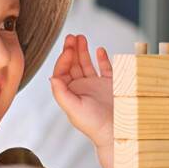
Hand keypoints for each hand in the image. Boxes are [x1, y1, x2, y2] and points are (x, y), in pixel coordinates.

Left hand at [48, 34, 114, 148]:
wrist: (116, 130)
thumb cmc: (94, 124)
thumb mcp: (73, 108)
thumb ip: (61, 92)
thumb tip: (52, 77)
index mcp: (70, 93)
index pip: (62, 71)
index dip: (64, 58)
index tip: (68, 49)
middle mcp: (81, 88)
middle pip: (73, 65)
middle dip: (72, 50)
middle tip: (72, 37)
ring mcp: (95, 85)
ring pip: (87, 64)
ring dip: (83, 51)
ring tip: (81, 38)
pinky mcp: (109, 84)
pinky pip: (105, 68)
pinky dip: (102, 58)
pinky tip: (99, 50)